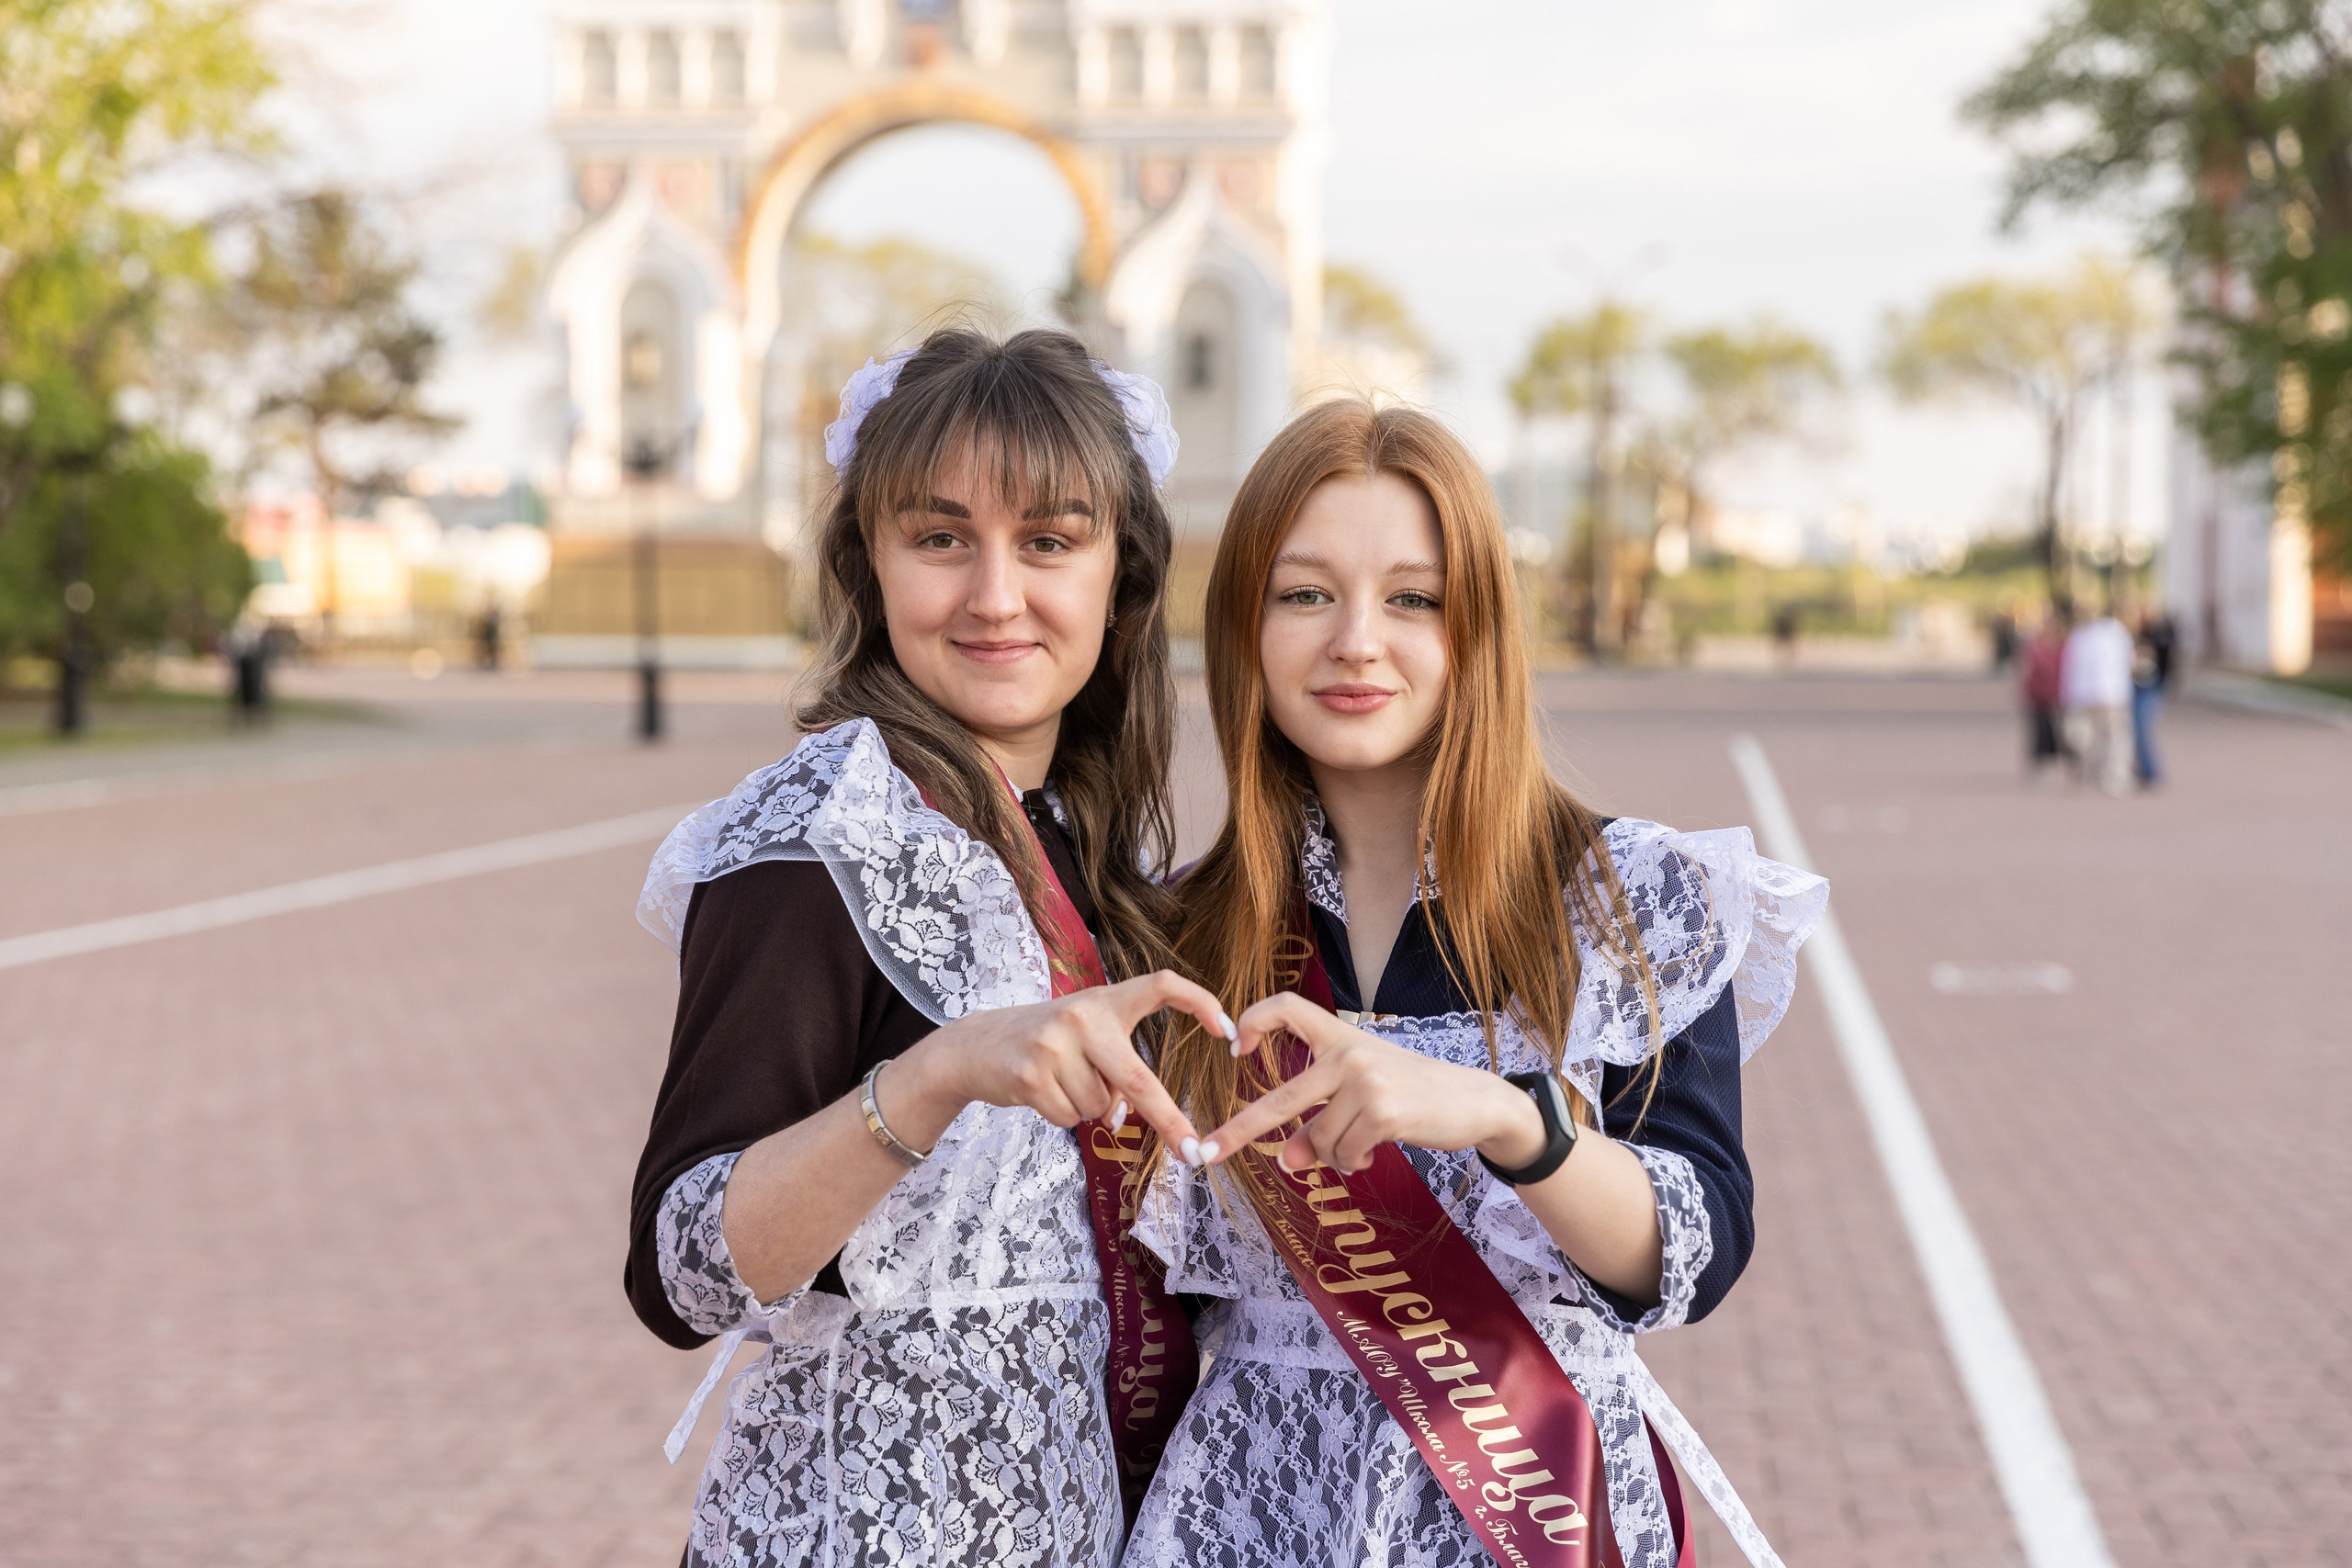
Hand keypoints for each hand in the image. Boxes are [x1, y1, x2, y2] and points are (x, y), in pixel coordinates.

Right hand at [894, 970, 1235, 1160]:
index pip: (1160, 984)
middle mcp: (1081, 1015)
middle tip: (1194, 1151)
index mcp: (1104, 999)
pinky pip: (1070, 1118)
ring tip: (1059, 1081)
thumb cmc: (1045, 1043)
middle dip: (1168, 1119)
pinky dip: (1063, 1117)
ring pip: (1100, 1107)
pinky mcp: (1030, 1075)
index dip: (1199, 1002)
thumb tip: (1127, 1115)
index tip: (1230, 1032)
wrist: (974, 1046)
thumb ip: (1114, 1066)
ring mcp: (1054, 1045)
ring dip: (1088, 1109)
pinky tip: (1041, 1092)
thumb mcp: (1083, 1037)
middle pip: (1138, 1078)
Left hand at [1198, 992, 1545, 1174]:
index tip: (1235, 1047)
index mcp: (1340, 1036)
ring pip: (1320, 1139)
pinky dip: (1352, 1162)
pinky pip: (1344, 1152)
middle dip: (1241, 1129)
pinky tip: (1370, 1154)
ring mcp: (1366, 1080)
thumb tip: (1286, 1160)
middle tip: (1209, 1151)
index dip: (1253, 1021)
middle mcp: (1349, 1053)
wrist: (1474, 1102)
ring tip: (1358, 1149)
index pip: (1287, 1006)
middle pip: (1281, 1097)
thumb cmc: (1413, 1095)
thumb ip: (1319, 1123)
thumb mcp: (1361, 1100)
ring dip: (1333, 1157)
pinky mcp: (1383, 1110)